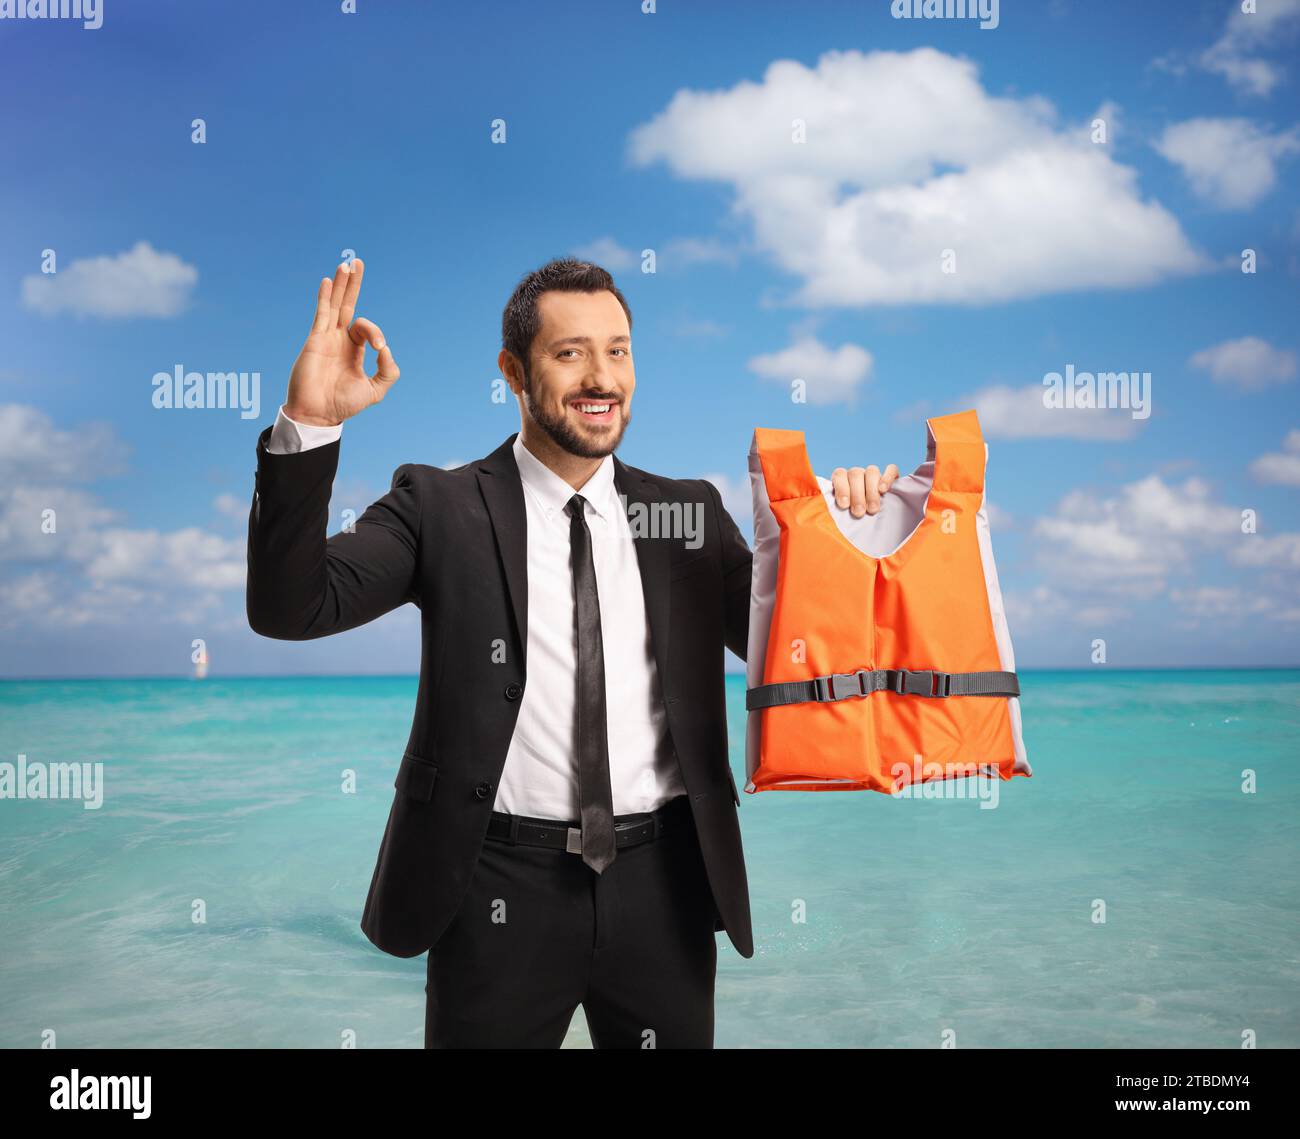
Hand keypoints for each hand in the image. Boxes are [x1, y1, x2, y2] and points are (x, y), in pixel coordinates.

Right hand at [283, 259, 399, 426]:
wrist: (319, 413)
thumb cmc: (343, 404)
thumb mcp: (375, 390)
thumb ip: (387, 371)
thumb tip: (386, 349)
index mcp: (353, 350)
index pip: (366, 329)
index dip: (377, 333)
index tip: (380, 349)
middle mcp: (339, 340)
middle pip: (347, 305)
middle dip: (354, 285)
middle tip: (359, 263)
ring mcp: (326, 338)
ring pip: (335, 305)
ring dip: (341, 285)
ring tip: (346, 265)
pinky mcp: (315, 339)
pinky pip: (321, 313)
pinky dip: (326, 297)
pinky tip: (330, 280)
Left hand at [831, 463, 899, 516]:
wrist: (875, 522)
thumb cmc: (853, 518)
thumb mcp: (842, 515)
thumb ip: (836, 511)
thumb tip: (828, 515)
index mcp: (842, 479)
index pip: (839, 475)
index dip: (841, 488)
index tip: (844, 505)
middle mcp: (856, 474)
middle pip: (855, 474)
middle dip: (857, 495)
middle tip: (859, 513)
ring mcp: (873, 473)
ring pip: (872, 471)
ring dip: (871, 491)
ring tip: (872, 510)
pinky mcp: (891, 475)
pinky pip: (891, 469)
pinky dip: (887, 478)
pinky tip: (884, 490)